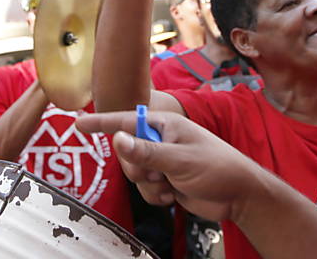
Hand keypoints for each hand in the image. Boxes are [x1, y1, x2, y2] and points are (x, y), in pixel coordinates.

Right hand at [76, 110, 267, 222]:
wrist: (239, 196)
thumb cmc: (216, 167)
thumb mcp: (179, 160)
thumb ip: (146, 151)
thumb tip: (116, 138)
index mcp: (164, 124)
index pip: (125, 121)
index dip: (101, 123)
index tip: (78, 124)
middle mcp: (160, 140)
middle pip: (127, 155)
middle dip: (139, 170)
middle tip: (159, 174)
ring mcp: (162, 161)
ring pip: (135, 176)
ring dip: (150, 186)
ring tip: (173, 185)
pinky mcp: (166, 180)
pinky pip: (145, 190)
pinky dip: (157, 196)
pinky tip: (176, 194)